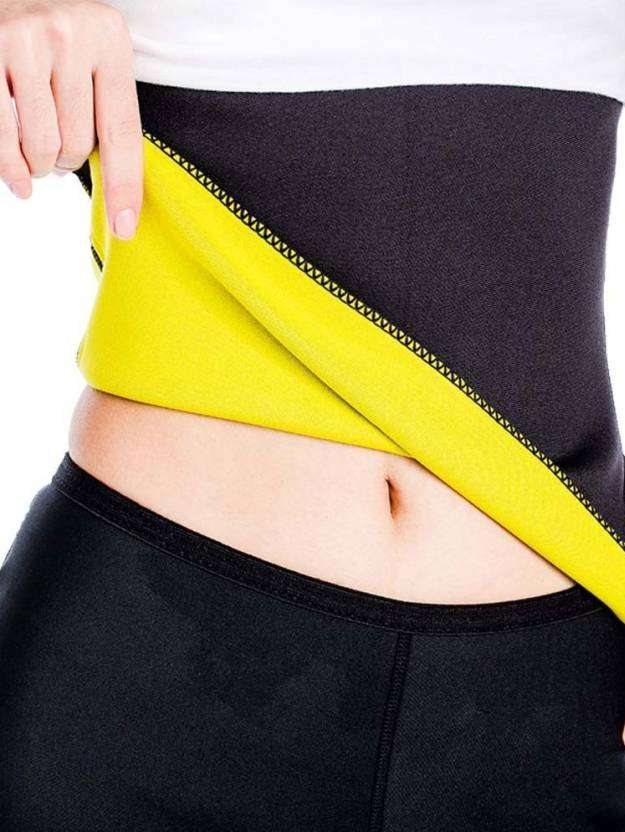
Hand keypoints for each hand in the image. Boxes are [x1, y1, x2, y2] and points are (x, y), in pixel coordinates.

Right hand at [0, 0, 141, 238]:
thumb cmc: (57, 41)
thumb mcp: (94, 60)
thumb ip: (107, 112)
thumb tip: (121, 202)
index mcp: (110, 40)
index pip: (122, 133)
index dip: (124, 187)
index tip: (124, 227)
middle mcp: (69, 35)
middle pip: (77, 144)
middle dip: (66, 161)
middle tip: (58, 151)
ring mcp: (24, 40)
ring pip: (40, 146)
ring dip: (39, 164)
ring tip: (39, 152)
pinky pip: (3, 136)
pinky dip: (11, 168)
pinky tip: (20, 181)